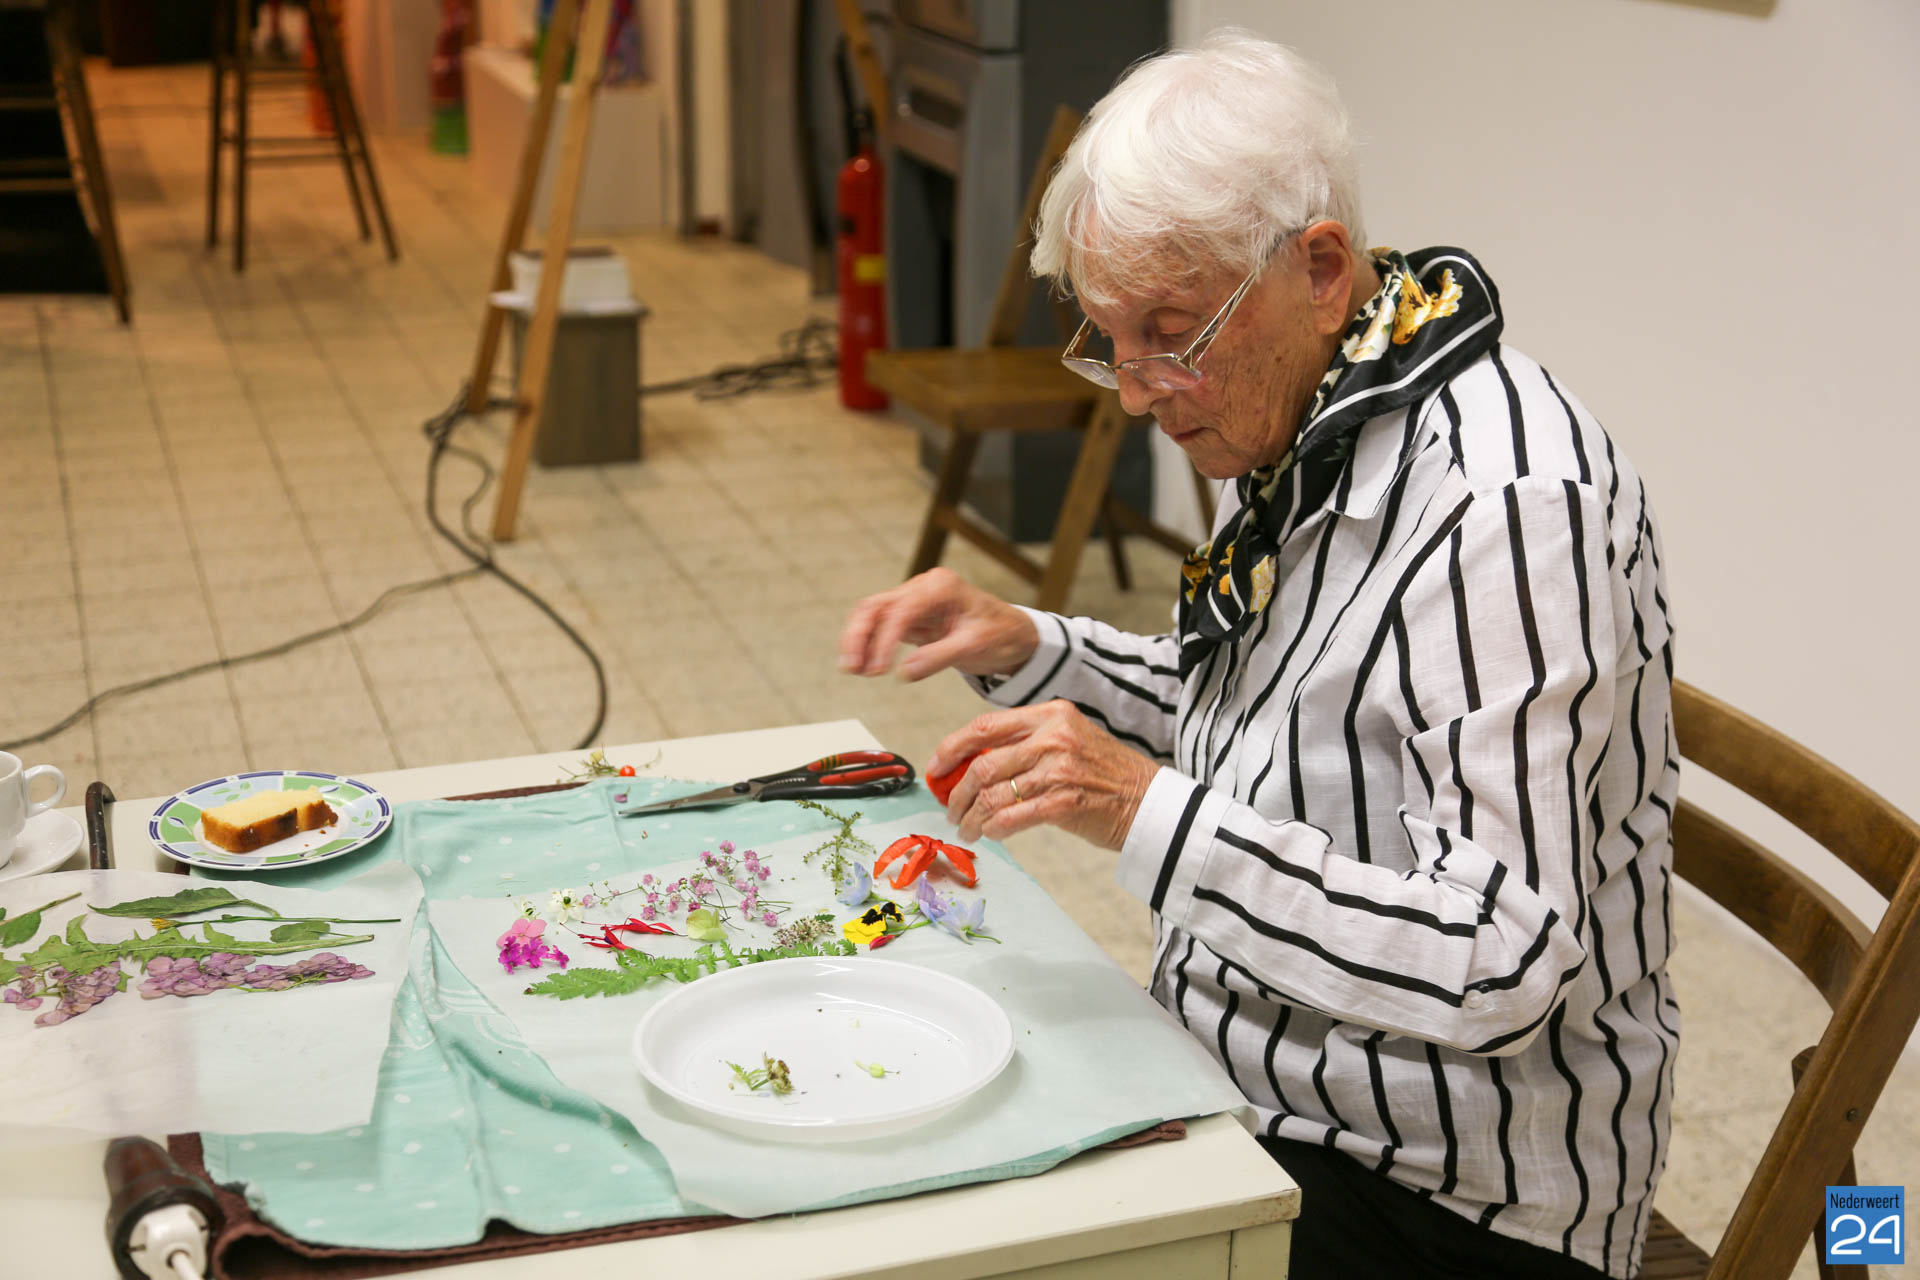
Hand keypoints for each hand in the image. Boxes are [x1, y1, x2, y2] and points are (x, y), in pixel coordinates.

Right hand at [838, 568, 1038, 681]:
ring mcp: (915, 601)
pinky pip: (881, 626)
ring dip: (858, 640)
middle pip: (876, 606)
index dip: (885, 639)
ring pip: (873, 615)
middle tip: (852, 667)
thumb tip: (905, 671)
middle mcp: (923, 588)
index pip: (902, 610)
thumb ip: (939, 657)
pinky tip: (863, 664)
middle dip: (859, 635)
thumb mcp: (975, 646)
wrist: (1015, 635)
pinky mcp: (911, 617)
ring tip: (852, 668)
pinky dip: (869, 644)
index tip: (878, 667)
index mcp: (941, 587)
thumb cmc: (1001, 634)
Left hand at [933, 701, 1158, 850]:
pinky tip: (990, 834)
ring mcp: (1060, 769)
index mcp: (1051, 714)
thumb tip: (971, 767)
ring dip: (972, 816)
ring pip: (994, 794)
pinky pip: (1012, 818)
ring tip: (966, 828)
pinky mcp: (1065, 802)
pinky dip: (994, 829)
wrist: (1150, 802)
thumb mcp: (1067, 741)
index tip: (936, 768)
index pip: (985, 725)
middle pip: (983, 763)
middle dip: (958, 792)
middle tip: (950, 810)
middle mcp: (1054, 736)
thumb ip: (1026, 745)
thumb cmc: (1104, 775)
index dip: (952, 748)